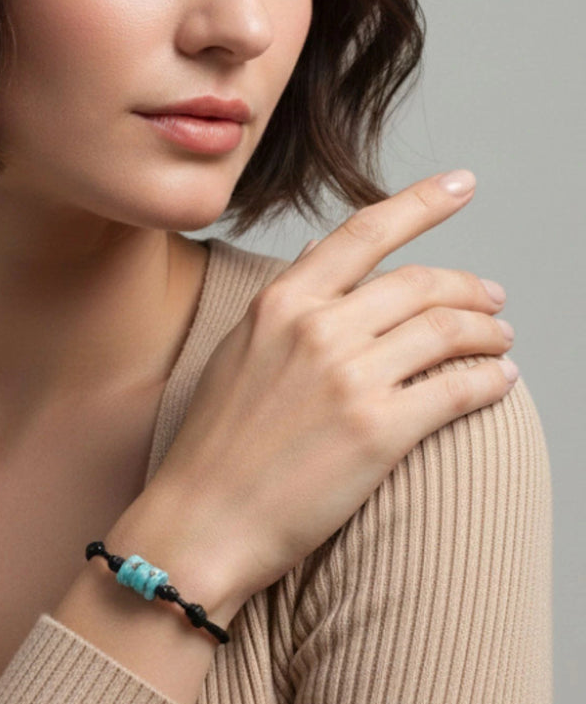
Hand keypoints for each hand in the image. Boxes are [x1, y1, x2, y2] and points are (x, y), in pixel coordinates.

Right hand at [140, 170, 515, 613]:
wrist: (202, 519)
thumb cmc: (217, 440)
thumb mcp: (241, 350)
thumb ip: (288, 304)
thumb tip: (325, 260)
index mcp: (281, 302)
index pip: (364, 232)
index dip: (422, 202)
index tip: (461, 184)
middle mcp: (317, 328)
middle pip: (421, 283)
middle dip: (470, 287)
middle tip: (492, 298)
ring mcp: (349, 378)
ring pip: (449, 330)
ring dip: (487, 331)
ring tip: (499, 340)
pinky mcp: (379, 431)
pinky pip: (458, 389)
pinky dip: (489, 380)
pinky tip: (498, 381)